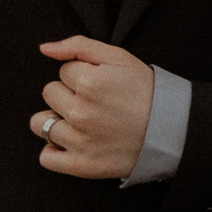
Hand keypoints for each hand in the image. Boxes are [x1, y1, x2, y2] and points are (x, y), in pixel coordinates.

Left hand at [32, 35, 156, 180]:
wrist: (171, 130)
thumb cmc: (145, 91)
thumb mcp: (118, 57)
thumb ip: (78, 46)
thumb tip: (44, 48)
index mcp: (90, 82)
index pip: (62, 71)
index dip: (81, 75)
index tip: (100, 85)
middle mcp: (82, 112)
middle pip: (49, 93)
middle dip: (67, 95)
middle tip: (94, 103)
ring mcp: (80, 141)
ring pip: (40, 123)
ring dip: (56, 121)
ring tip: (80, 122)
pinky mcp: (81, 165)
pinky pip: (46, 157)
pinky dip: (54, 150)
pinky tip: (73, 142)